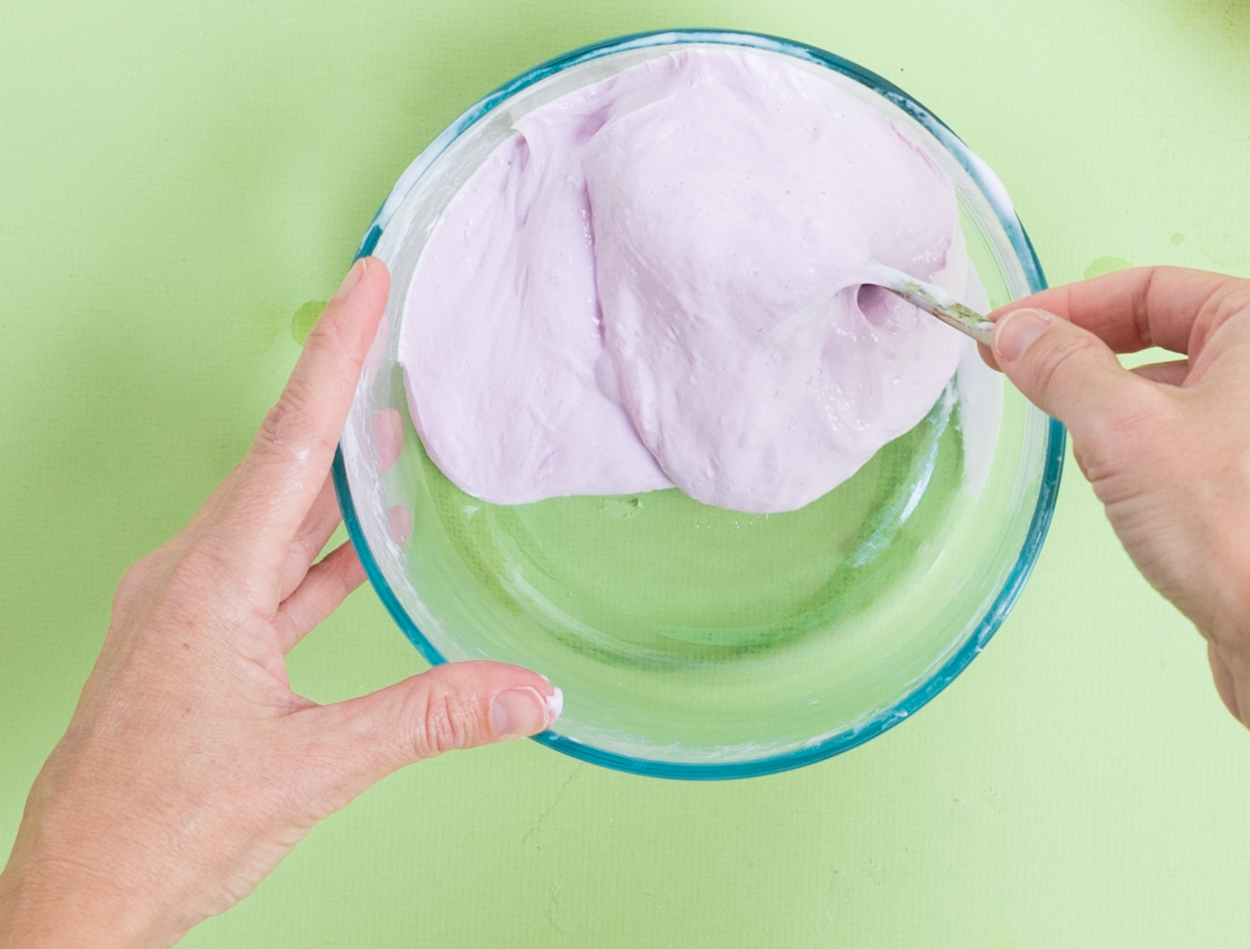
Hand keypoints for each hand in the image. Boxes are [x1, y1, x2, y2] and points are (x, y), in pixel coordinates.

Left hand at [0, 258, 561, 948]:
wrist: (79, 900)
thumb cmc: (162, 829)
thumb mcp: (312, 768)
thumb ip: (429, 718)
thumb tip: (528, 694)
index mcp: (210, 583)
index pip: (290, 444)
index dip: (336, 356)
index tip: (366, 283)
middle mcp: (188, 578)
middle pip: (278, 461)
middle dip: (337, 392)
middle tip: (383, 329)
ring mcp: (185, 611)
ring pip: (271, 517)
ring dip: (330, 475)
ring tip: (384, 429)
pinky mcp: (193, 646)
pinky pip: (265, 571)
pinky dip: (315, 549)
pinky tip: (355, 548)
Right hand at [984, 267, 1249, 749]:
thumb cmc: (1239, 531)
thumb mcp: (1122, 428)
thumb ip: (1062, 368)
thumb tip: (1019, 334)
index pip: (1149, 287)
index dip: (1066, 305)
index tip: (1008, 329)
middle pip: (1158, 333)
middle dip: (1087, 358)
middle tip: (1022, 372)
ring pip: (1165, 389)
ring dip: (1112, 412)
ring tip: (1087, 447)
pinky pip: (1179, 437)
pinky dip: (1137, 452)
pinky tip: (1123, 491)